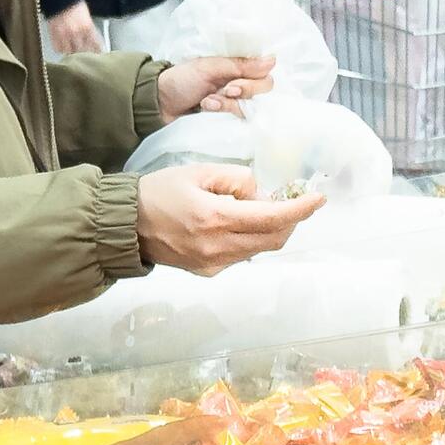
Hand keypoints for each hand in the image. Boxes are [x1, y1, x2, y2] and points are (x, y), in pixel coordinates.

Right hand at [47, 1, 103, 54]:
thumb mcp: (86, 15)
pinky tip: (63, 48)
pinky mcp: (54, 34)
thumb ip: (89, 27)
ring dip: (72, 52)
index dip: (97, 50)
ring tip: (74, 52)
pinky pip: (58, 48)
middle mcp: (76, 32)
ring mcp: (64, 34)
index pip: (95, 44)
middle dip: (84, 52)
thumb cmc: (73, 1)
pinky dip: (61, 49)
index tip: (98, 53)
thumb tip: (91, 38)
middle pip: (83, 50)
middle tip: (85, 53)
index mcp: (87, 26)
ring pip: (70, 51)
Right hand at [136, 164, 325, 273]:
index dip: (301, 209)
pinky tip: (238, 223)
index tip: (319, 199)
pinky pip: (242, 255)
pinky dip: (251, 238)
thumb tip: (260, 194)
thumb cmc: (158, 192)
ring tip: (261, 207)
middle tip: (293, 200)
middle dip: (291, 219)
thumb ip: (235, 179)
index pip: (272, 217)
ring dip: (271, 229)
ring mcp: (214, 263)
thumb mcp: (198, 172)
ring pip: (260, 249)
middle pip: (273, 238)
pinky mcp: (207, 272)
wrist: (126, 226)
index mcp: (215, 218)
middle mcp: (218, 247)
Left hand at [158, 56, 276, 120]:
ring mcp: (235, 104)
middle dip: (243, 93)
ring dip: (228, 105)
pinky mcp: (228, 120)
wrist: (160, 104)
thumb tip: (273, 60)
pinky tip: (207, 110)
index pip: (265, 76)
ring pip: (250, 109)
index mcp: (238, 67)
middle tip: (224, 91)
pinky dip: (223, 115)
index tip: (233, 84)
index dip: (254, 83)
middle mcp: (242, 85)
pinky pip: (239, 122)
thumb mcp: (210, 67)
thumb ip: (240, 65)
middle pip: (263, 93)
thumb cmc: (182, 80)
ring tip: (206, 102)